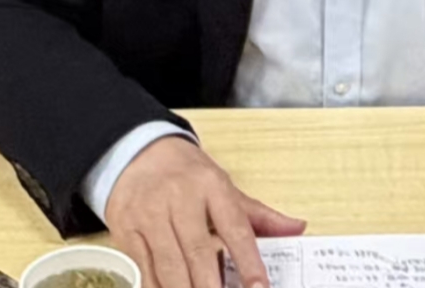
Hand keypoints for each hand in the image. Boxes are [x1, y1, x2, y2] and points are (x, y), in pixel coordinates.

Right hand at [105, 137, 306, 287]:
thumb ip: (258, 215)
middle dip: (212, 287)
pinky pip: (145, 269)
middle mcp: (180, 198)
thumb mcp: (223, 185)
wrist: (135, 151)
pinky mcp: (127, 230)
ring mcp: (150, 214)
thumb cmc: (186, 173)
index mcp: (211, 185)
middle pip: (198, 252)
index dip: (249, 262)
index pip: (235, 228)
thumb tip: (297, 228)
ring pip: (169, 265)